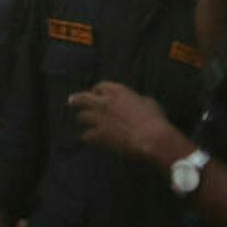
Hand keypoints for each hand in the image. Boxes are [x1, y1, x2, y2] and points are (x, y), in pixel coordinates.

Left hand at [70, 83, 189, 166]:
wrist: (152, 137)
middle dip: (77, 99)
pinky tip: (88, 139)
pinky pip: (87, 135)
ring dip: (83, 119)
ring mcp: (99, 118)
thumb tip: (136, 102)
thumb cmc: (155, 119)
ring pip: (82, 116)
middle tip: (72, 101)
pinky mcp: (98, 134)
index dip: (97, 90)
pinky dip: (88, 137)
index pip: (101, 86)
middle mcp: (104, 102)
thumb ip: (136, 100)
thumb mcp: (148, 103)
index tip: (95, 93)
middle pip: (83, 98)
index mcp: (117, 91)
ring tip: (82, 121)